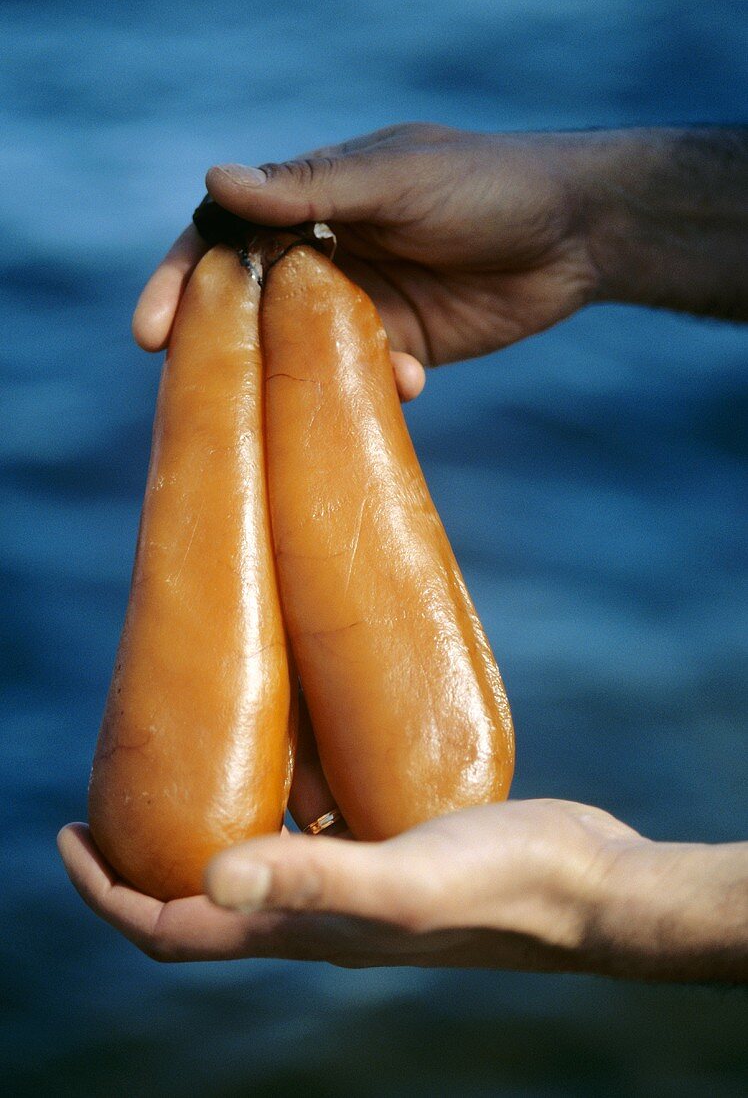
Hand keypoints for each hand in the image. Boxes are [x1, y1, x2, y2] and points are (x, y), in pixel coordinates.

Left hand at [55, 785, 641, 971]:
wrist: (586, 886)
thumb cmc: (503, 887)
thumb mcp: (402, 881)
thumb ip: (311, 877)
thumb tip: (207, 872)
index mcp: (300, 932)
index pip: (169, 932)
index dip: (105, 893)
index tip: (66, 835)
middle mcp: (316, 913)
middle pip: (198, 895)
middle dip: (144, 852)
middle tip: (124, 782)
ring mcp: (354, 881)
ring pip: (255, 852)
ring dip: (214, 810)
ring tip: (197, 745)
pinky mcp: (392, 843)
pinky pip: (314, 821)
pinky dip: (284, 786)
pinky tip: (297, 734)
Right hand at [132, 123, 599, 374]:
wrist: (579, 233)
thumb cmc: (488, 185)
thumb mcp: (397, 181)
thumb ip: (309, 188)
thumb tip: (214, 180)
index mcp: (315, 199)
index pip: (228, 237)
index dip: (186, 280)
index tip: (154, 329)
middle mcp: (330, 252)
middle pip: (253, 302)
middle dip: (224, 345)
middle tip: (198, 388)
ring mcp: (365, 303)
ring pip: (304, 350)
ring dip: (299, 376)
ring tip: (300, 397)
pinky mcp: (404, 346)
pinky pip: (365, 378)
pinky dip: (378, 386)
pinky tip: (411, 381)